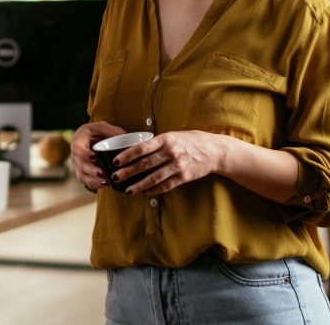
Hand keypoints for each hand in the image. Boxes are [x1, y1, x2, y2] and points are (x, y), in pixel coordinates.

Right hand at [71, 121, 123, 191]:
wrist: (88, 138)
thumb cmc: (95, 132)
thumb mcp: (102, 127)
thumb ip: (112, 131)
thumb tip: (126, 138)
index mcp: (78, 142)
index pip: (78, 149)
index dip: (84, 154)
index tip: (94, 156)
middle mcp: (76, 156)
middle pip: (81, 166)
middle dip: (92, 171)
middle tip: (103, 174)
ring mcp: (79, 166)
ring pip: (82, 177)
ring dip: (93, 181)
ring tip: (106, 183)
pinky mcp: (84, 174)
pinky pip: (86, 183)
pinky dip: (95, 186)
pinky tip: (105, 186)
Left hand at [110, 130, 228, 194]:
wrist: (214, 150)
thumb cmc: (190, 141)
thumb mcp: (173, 135)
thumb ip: (156, 143)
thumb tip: (135, 150)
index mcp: (165, 139)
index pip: (141, 148)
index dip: (126, 155)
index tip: (115, 161)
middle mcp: (171, 152)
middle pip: (144, 164)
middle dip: (128, 172)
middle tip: (115, 177)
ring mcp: (178, 166)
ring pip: (154, 178)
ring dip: (139, 185)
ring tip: (128, 190)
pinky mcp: (184, 177)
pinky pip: (166, 185)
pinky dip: (155, 189)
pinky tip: (146, 192)